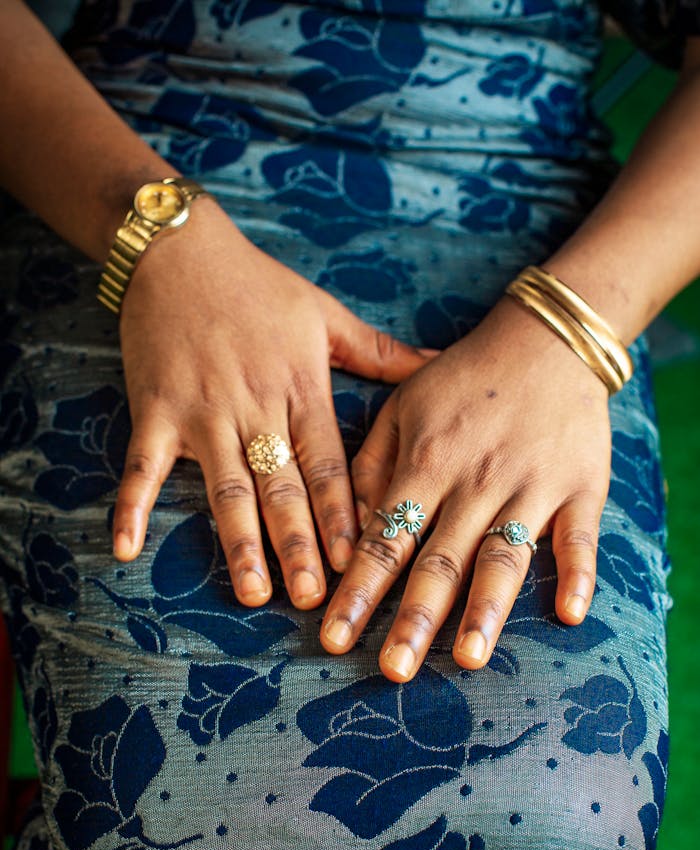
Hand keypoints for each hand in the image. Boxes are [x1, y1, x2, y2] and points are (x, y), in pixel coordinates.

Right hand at [111, 199, 434, 608]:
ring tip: (252, 592)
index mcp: (301, 389)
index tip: (357, 562)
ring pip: (225, 486)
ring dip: (239, 542)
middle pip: (282, 487)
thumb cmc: (258, 285)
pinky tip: (124, 549)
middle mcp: (256, 407)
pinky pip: (142, 465)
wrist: (179, 250)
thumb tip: (439, 364)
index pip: (328, 465)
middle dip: (299, 545)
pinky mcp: (155, 410)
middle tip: (312, 598)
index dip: (342, 515)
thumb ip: (381, 353)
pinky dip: (130, 505)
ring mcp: (202, 412)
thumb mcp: (327, 314)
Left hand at [320, 295, 611, 678]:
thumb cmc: (463, 381)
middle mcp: (476, 481)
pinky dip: (578, 574)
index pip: (386, 539)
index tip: (333, 638)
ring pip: (504, 556)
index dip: (358, 590)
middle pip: (441, 559)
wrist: (546, 341)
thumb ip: (370, 466)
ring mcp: (532, 487)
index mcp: (427, 463)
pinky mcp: (581, 489)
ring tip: (466, 659)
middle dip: (413, 618)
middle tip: (391, 671)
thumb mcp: (400, 407)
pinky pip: (581, 537)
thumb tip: (348, 533)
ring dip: (485, 610)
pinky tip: (569, 615)